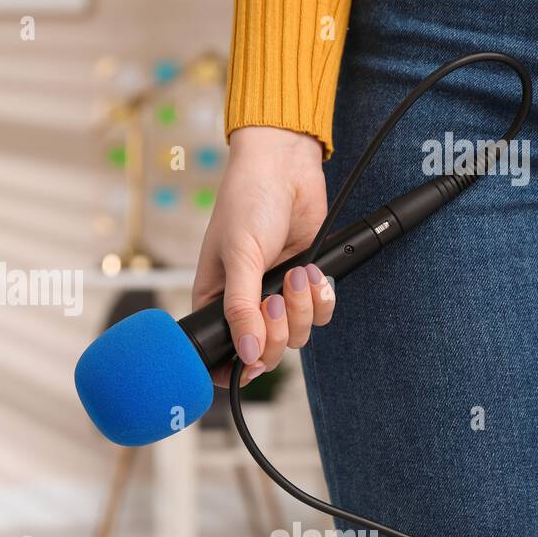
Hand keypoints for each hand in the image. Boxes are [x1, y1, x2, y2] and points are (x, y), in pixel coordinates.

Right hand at [192, 126, 336, 386]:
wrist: (284, 167)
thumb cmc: (246, 203)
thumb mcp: (239, 257)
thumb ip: (242, 310)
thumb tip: (248, 356)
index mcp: (215, 302)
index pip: (221, 355)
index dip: (237, 369)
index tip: (252, 365)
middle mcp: (245, 304)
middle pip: (266, 351)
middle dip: (278, 329)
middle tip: (275, 298)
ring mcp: (276, 295)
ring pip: (297, 334)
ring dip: (303, 306)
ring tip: (297, 272)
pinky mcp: (305, 282)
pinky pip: (320, 313)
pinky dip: (321, 297)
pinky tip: (313, 271)